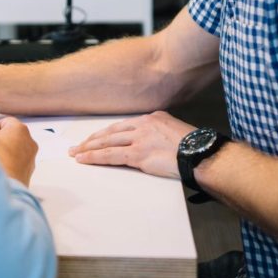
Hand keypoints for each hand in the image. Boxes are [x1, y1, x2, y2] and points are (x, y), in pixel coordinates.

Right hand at [0, 116, 37, 186]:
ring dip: (5, 152)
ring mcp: (31, 156)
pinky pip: (18, 162)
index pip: (5, 121)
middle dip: (1, 140)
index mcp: (19, 129)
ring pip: (16, 149)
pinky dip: (10, 164)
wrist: (4, 187)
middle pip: (12, 135)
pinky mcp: (30, 170)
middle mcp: (29, 141)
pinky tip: (0, 170)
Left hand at [68, 111, 195, 177]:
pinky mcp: (138, 153)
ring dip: (89, 148)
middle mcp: (144, 125)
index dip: (107, 132)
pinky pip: (111, 155)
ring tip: (76, 153)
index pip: (123, 125)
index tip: (96, 137)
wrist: (201, 154)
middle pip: (111, 131)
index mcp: (152, 118)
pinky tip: (84, 159)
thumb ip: (159, 134)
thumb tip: (151, 145)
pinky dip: (95, 157)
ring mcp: (140, 138)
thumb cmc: (194, 148)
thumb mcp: (175, 132)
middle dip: (92, 139)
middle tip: (78, 145)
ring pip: (107, 142)